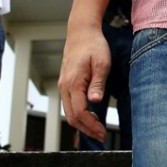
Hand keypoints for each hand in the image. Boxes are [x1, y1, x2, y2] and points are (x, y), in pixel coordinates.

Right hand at [58, 25, 111, 143]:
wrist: (81, 31)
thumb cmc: (93, 45)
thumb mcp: (101, 63)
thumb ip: (98, 83)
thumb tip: (95, 102)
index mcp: (73, 83)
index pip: (80, 112)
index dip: (91, 125)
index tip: (103, 132)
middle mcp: (64, 87)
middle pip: (72, 117)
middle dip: (86, 129)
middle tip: (102, 135)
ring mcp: (63, 85)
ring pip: (69, 112)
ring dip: (82, 123)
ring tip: (97, 129)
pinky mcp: (65, 84)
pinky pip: (69, 104)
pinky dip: (78, 114)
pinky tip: (90, 116)